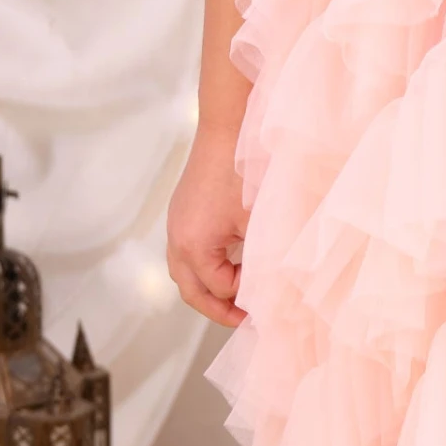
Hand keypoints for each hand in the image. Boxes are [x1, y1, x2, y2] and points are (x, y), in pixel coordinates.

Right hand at [167, 123, 248, 325]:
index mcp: (194, 247)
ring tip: (236, 294)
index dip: (243, 297)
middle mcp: (176, 239)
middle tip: (243, 319)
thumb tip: (269, 287)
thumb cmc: (244, 173)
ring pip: (184, 272)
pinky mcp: (181, 210)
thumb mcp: (258, 222)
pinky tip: (228, 262)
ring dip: (207, 286)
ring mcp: (175, 223)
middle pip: (191, 290)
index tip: (266, 298)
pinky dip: (203, 265)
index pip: (218, 289)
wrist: (227, 127)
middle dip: (216, 307)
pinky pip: (185, 250)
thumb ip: (260, 260)